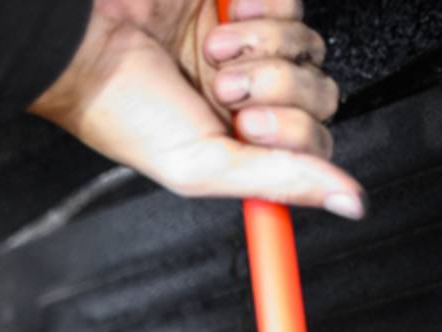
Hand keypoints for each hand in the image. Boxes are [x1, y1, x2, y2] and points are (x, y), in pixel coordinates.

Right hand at [29, 0, 364, 216]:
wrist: (92, 36)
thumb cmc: (122, 105)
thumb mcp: (200, 166)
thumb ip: (279, 182)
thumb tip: (349, 202)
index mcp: (237, 145)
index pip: (312, 147)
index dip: (294, 137)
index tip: (251, 131)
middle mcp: (249, 97)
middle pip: (320, 96)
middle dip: (279, 92)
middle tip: (228, 92)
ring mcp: (251, 48)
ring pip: (309, 47)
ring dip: (264, 49)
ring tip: (212, 53)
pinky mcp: (246, 3)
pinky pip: (289, 3)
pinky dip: (260, 10)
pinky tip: (223, 19)